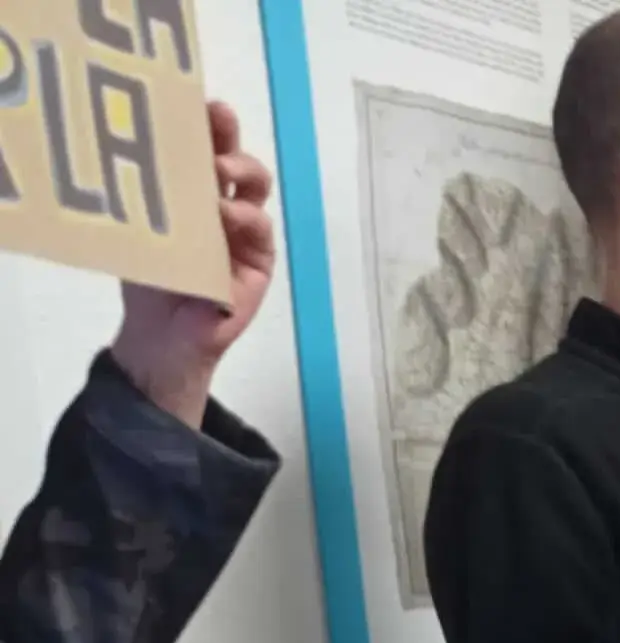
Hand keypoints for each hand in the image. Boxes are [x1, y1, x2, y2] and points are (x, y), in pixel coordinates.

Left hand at [110, 100, 273, 427]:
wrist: (161, 336)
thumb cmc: (149, 278)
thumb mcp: (143, 229)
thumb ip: (148, 196)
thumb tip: (128, 146)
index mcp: (196, 194)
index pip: (204, 150)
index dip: (206, 124)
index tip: (198, 99)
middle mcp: (226, 206)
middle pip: (236, 159)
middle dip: (229, 135)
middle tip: (216, 118)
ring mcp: (246, 234)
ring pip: (256, 189)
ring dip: (243, 171)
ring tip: (221, 167)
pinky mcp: (259, 262)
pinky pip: (262, 231)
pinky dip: (247, 217)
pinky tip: (227, 213)